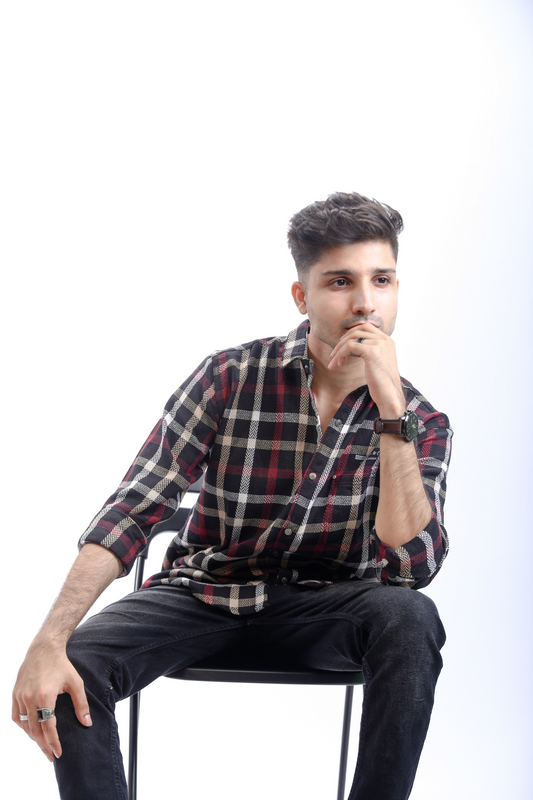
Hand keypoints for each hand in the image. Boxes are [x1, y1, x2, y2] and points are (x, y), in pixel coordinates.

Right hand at [12, 636, 91, 761]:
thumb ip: (81, 704)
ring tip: (43, 745)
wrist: (44, 649)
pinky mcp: (15, 693)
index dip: (53, 742)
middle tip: (51, 755)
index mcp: (45, 696)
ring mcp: (20, 696)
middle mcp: (29, 698)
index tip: (58, 753)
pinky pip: (16, 716)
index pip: (48, 728)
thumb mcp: (76, 683)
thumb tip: (87, 723)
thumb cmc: (62, 665)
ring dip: (33, 737)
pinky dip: (23, 726)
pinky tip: (31, 731)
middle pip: (35, 730)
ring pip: (25, 725)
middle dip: (43, 745)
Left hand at [328, 322, 404, 417]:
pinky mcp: (372, 352)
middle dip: (343, 340)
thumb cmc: (382, 383)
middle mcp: (385, 339)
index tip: (342, 344)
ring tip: (334, 363)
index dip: (351, 333)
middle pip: (358, 330)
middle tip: (334, 353)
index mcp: (387, 340)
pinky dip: (341, 354)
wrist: (390, 395)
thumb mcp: (378, 361)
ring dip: (339, 350)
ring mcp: (379, 344)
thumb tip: (353, 345)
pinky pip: (350, 346)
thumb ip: (370, 350)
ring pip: (351, 339)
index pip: (366, 327)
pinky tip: (340, 364)